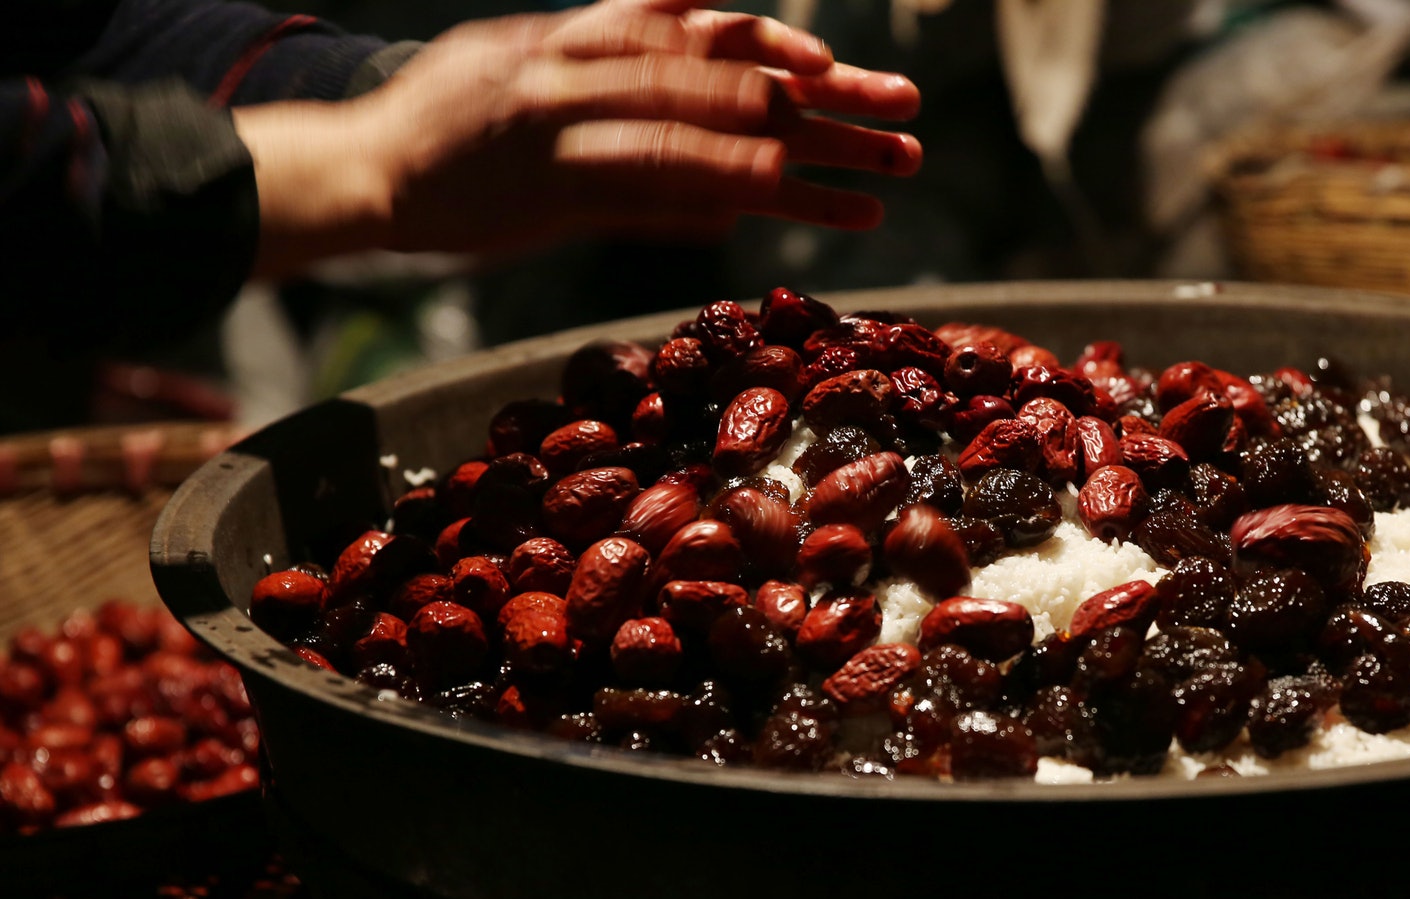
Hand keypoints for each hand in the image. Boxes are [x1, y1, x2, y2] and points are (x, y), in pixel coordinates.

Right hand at [234, 0, 921, 276]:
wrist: (363, 167)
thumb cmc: (456, 126)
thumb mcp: (534, 63)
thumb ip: (614, 65)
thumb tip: (685, 65)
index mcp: (584, 31)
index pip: (702, 30)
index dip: (777, 48)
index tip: (839, 69)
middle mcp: (586, 67)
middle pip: (730, 79)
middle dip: (826, 101)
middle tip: (907, 116)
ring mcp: (567, 129)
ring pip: (703, 137)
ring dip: (796, 162)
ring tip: (874, 181)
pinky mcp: (547, 193)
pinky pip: (645, 197)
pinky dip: (711, 204)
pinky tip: (776, 218)